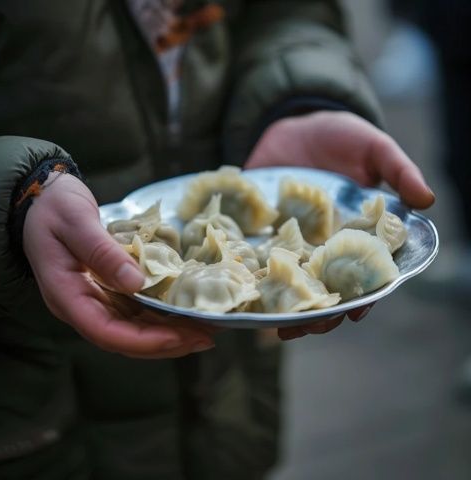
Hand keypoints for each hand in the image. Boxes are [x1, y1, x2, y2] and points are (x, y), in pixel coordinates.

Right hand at [23, 173, 215, 358]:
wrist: (42, 199)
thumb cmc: (54, 207)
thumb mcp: (75, 222)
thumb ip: (102, 253)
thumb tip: (136, 284)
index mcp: (66, 294)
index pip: (105, 331)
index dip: (144, 340)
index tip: (179, 337)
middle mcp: (80, 305)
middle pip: (124, 338)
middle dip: (165, 343)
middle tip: (204, 338)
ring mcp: (94, 299)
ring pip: (133, 329)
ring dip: (168, 334)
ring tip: (203, 330)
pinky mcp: (107, 290)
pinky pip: (135, 312)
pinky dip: (161, 316)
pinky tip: (183, 313)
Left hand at [247, 111, 431, 336]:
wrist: (292, 123)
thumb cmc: (340, 136)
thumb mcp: (373, 148)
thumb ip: (398, 171)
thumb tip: (428, 200)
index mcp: (356, 235)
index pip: (363, 273)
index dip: (362, 296)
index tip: (355, 313)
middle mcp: (324, 245)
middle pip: (325, 287)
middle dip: (317, 311)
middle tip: (304, 328)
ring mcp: (293, 241)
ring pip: (293, 281)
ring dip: (286, 304)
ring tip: (275, 325)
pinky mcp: (264, 232)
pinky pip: (260, 258)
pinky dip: (256, 276)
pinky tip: (249, 294)